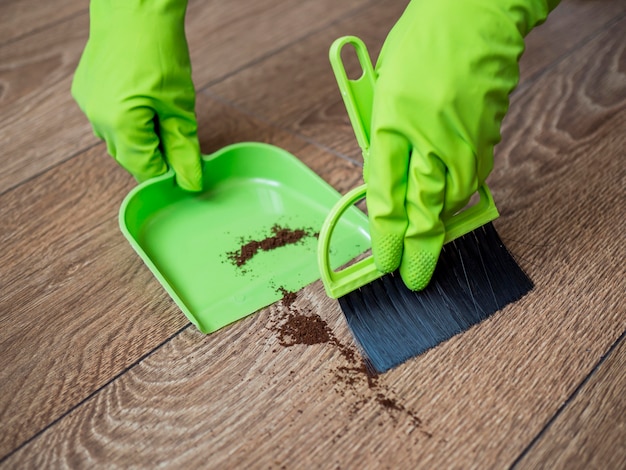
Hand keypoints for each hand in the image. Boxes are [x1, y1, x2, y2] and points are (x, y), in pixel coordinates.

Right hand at [71, 0, 201, 190]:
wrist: (134, 10)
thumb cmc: (159, 51)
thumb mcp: (179, 106)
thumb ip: (184, 149)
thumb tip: (191, 181)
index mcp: (120, 126)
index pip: (145, 170)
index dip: (168, 173)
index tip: (186, 167)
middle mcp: (97, 121)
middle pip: (130, 158)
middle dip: (156, 156)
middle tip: (179, 140)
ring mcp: (87, 106)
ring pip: (118, 140)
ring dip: (141, 139)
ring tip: (162, 116)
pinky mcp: (85, 93)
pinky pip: (107, 120)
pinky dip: (127, 121)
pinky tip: (143, 103)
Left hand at [367, 0, 556, 289]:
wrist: (476, 16)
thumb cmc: (421, 45)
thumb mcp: (383, 92)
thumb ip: (383, 139)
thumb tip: (386, 180)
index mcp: (390, 126)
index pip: (384, 199)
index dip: (385, 239)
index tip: (384, 262)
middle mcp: (427, 141)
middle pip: (422, 213)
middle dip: (418, 253)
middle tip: (414, 279)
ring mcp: (462, 143)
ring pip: (450, 203)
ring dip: (439, 226)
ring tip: (427, 242)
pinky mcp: (487, 140)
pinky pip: (471, 179)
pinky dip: (458, 195)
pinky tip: (449, 199)